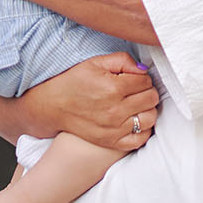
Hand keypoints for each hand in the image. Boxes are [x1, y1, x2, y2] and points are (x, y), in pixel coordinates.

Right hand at [0, 52, 159, 150]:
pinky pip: (140, 139)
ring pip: (150, 118)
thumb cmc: (73, 82)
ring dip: (147, 109)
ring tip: (136, 104)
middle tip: (135, 90)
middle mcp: (115, 110)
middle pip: (151, 98)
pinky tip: (135, 120)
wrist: (52, 106)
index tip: (132, 78)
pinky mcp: (111, 141)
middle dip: (146, 91)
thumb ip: (122, 60)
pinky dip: (143, 129)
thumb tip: (144, 70)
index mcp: (113, 88)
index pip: (146, 81)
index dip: (142, 78)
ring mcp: (114, 128)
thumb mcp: (95, 63)